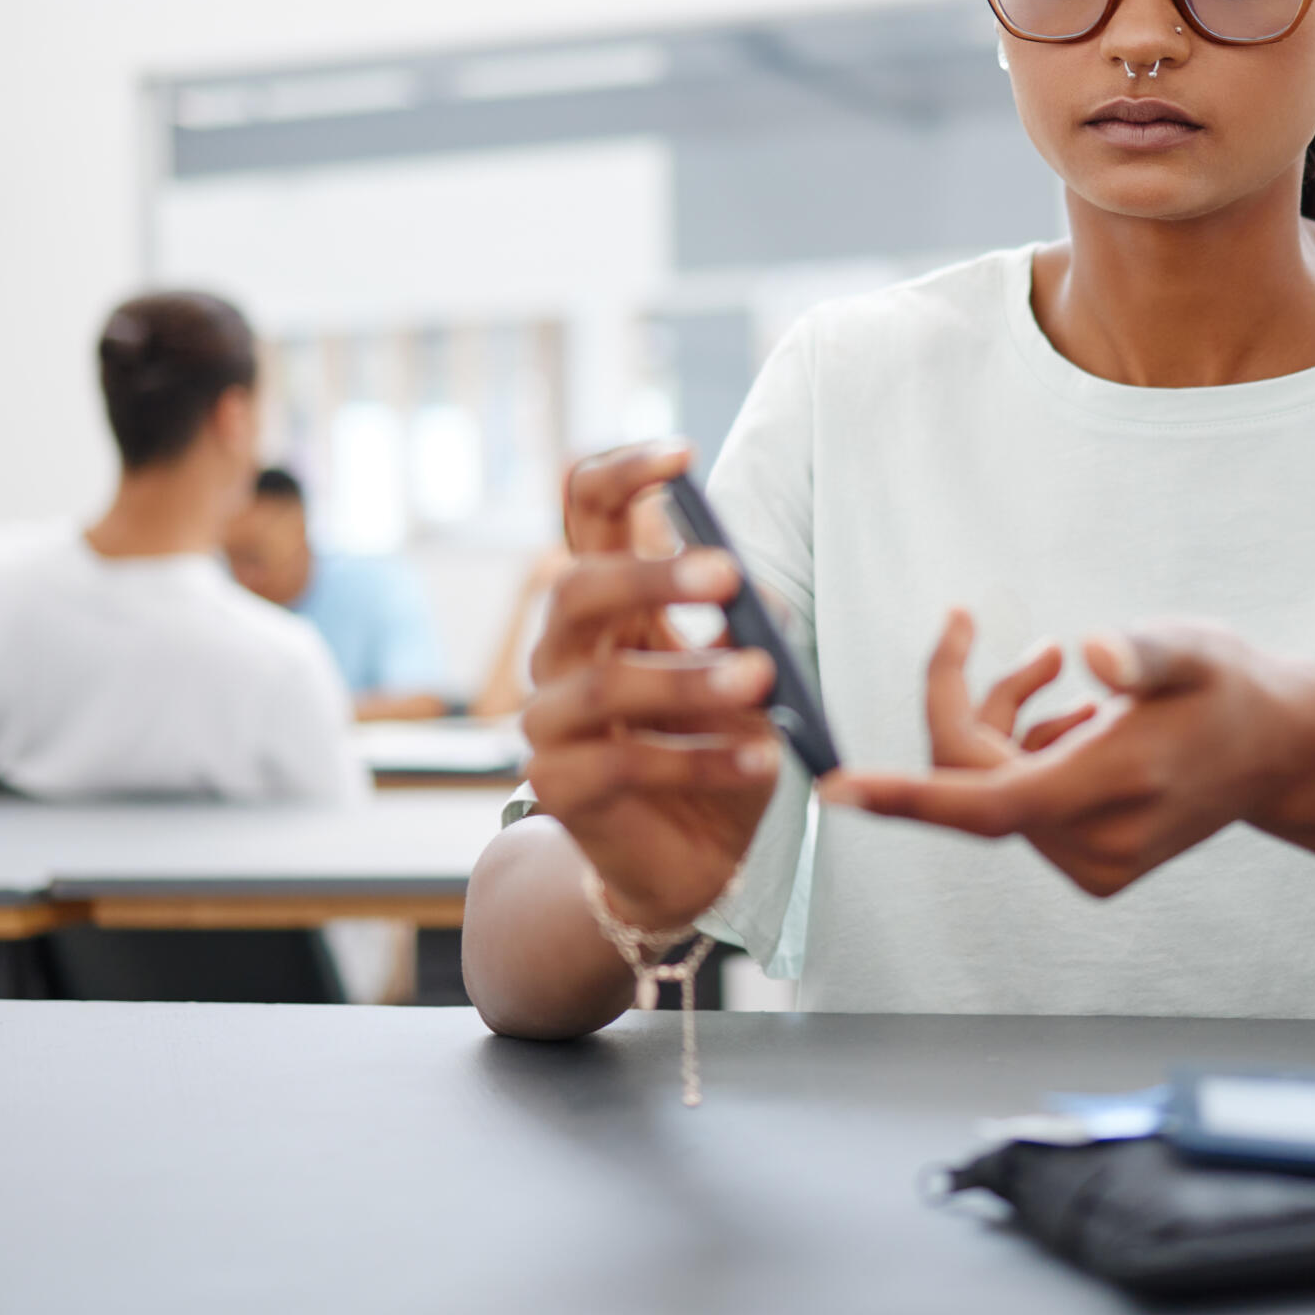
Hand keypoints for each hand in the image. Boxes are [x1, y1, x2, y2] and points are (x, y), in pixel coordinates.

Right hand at [520, 444, 781, 929]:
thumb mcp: (750, 678)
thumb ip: (749, 630)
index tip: (682, 452)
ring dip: (689, 678)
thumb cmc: (720, 749)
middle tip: (728, 575)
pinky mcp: (559, 789)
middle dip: (651, 575)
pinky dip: (703, 759)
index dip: (622, 474)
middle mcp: (563, 653)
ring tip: (762, 680)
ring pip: (605, 683)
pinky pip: (626, 765)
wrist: (690, 862)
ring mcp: (550, 722)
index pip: (586, 513)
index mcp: (606, 605)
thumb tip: (759, 597)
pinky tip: (764, 757)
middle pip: (577, 587)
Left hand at [822, 620, 1314, 898]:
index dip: (907, 795)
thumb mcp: (1196, 648)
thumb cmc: (1230, 686)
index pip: (987, 802)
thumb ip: (1146, 650)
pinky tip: (1083, 726)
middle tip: (1032, 647)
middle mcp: (1096, 842)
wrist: (1281, 751)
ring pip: (994, 789)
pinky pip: (1018, 807)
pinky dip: (1028, 755)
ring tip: (1064, 676)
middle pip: (977, 777)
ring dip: (1009, 723)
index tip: (835, 789)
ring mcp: (1094, 865)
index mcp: (1109, 787)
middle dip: (977, 701)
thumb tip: (1098, 655)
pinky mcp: (1094, 869)